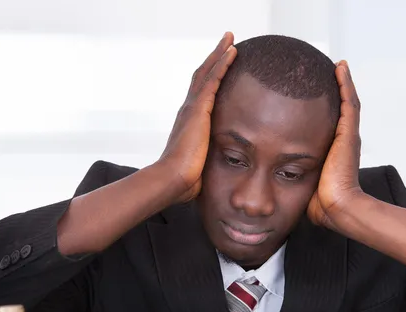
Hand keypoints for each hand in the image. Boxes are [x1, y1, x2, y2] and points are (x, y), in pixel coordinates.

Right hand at [157, 32, 236, 203]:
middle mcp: (188, 110)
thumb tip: (210, 171)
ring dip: (219, 54)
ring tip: (230, 39)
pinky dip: (222, 64)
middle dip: (214, 58)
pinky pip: (212, 80)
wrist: (173, 180)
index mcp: (188, 122)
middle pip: (201, 76)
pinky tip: (232, 52)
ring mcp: (192, 108)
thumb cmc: (184, 179)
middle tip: (226, 43)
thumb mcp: (197, 165)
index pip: (200, 94)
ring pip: (207, 72)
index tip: (219, 66)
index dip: (210, 78)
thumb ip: (204, 160)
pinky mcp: (199, 110)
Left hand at [307, 60, 363, 229]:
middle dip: (334, 89)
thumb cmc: (320, 201)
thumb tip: (274, 172)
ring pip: (347, 100)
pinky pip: (349, 102)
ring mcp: (348, 135)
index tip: (313, 93)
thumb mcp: (303, 180)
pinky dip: (345, 84)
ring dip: (342, 81)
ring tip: (336, 64)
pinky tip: (340, 68)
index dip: (323, 106)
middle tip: (323, 71)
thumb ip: (294, 172)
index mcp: (333, 149)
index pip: (330, 121)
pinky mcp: (348, 133)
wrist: (336, 208)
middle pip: (341, 106)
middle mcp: (344, 139)